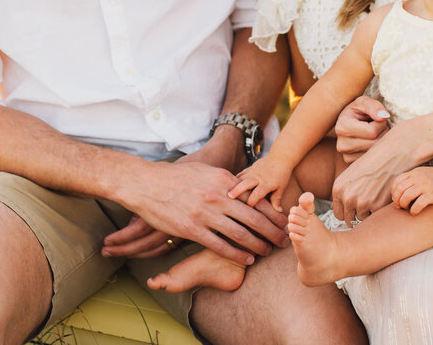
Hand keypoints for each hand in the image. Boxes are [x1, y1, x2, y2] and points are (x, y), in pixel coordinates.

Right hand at [102, 151, 287, 264]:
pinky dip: (238, 254)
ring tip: (268, 252)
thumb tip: (243, 190)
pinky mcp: (192, 230)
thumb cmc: (177, 177)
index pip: (256, 200)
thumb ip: (226, 182)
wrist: (147, 184)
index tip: (284, 222)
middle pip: (254, 219)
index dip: (273, 214)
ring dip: (258, 245)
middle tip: (285, 241)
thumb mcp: (206, 173)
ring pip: (241, 234)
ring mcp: (205, 214)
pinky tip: (248, 259)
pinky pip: (221, 246)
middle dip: (272, 232)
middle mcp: (218, 197)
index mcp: (224, 181)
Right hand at [228, 155, 291, 212]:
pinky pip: (239, 174)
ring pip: (240, 178)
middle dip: (237, 190)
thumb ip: (276, 200)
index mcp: (266, 183)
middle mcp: (257, 177)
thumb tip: (278, 212)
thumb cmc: (282, 174)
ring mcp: (252, 172)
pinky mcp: (249, 168)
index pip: (258, 193)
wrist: (280, 157)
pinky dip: (232, 180)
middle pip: (246, 183)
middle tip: (229, 197)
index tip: (246, 208)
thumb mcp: (281, 188)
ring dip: (231, 185)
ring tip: (223, 192)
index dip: (252, 201)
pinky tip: (225, 186)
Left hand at [332, 113, 424, 222]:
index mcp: (338, 189)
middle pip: (349, 219)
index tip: (354, 211)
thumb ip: (345, 192)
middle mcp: (348, 197)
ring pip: (362, 219)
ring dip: (368, 214)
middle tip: (366, 207)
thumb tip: (344, 209)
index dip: (347, 213)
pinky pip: (375, 217)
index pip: (338, 214)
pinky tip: (382, 199)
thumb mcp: (350, 175)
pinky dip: (379, 211)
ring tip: (375, 199)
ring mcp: (362, 203)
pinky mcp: (377, 206)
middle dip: (357, 215)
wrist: (390, 155)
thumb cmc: (371, 163)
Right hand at [334, 96, 390, 164]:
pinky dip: (377, 151)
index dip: (380, 124)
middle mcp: (342, 145)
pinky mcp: (353, 164)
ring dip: (381, 142)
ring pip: (376, 153)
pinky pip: (374, 160)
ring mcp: (346, 156)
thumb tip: (383, 117)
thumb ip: (374, 106)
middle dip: (383, 133)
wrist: (350, 122)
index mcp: (342, 127)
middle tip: (378, 126)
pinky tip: (371, 142)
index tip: (376, 118)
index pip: (372, 132)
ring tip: (374, 134)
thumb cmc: (358, 110)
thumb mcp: (364, 102)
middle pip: (375, 144)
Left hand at [392, 166, 432, 214]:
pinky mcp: (432, 195)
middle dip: (397, 200)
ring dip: (403, 204)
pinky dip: (413, 210)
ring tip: (406, 208)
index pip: (397, 181)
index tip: (396, 198)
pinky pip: (418, 204)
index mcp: (414, 173)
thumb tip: (400, 191)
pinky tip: (415, 212)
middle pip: (400, 189)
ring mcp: (425, 186)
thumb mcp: (422, 174)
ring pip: (406, 196)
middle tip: (400, 206)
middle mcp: (417, 178)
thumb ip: (412, 179)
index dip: (394, 191)